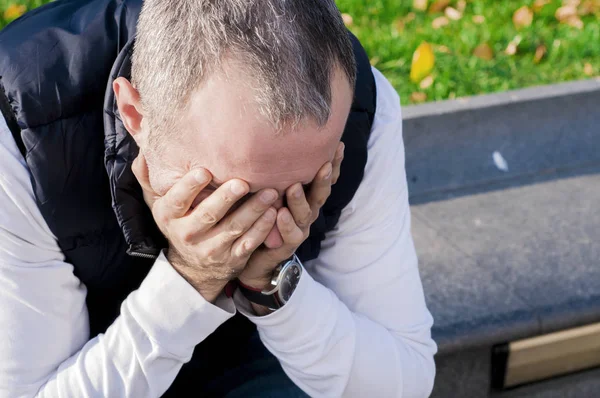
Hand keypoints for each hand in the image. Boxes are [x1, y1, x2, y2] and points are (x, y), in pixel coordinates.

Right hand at [132, 154, 278, 301]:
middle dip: (226, 197)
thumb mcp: (161, 203)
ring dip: (253, 210)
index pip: (177, 199)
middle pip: (209, 214)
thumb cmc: (181, 221)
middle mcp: (188, 233)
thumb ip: (149, 177)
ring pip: (234, 228)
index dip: (190, 186)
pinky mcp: (232, 258)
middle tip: (243, 182)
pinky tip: (273, 214)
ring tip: (269, 193)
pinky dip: (262, 229)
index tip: (204, 171)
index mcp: (169, 215)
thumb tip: (143, 152)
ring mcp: (211, 248)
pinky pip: (249, 243)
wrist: (193, 268)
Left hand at [238, 142, 344, 293]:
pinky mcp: (287, 244)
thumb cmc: (258, 212)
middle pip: (321, 192)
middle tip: (325, 163)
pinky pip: (291, 234)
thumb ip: (269, 169)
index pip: (323, 177)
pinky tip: (280, 214)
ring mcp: (299, 227)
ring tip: (294, 187)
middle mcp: (306, 210)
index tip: (338, 145)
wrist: (250, 252)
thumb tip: (265, 137)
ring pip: (306, 213)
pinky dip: (286, 224)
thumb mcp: (265, 187)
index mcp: (305, 194)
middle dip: (324, 178)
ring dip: (300, 200)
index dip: (333, 163)